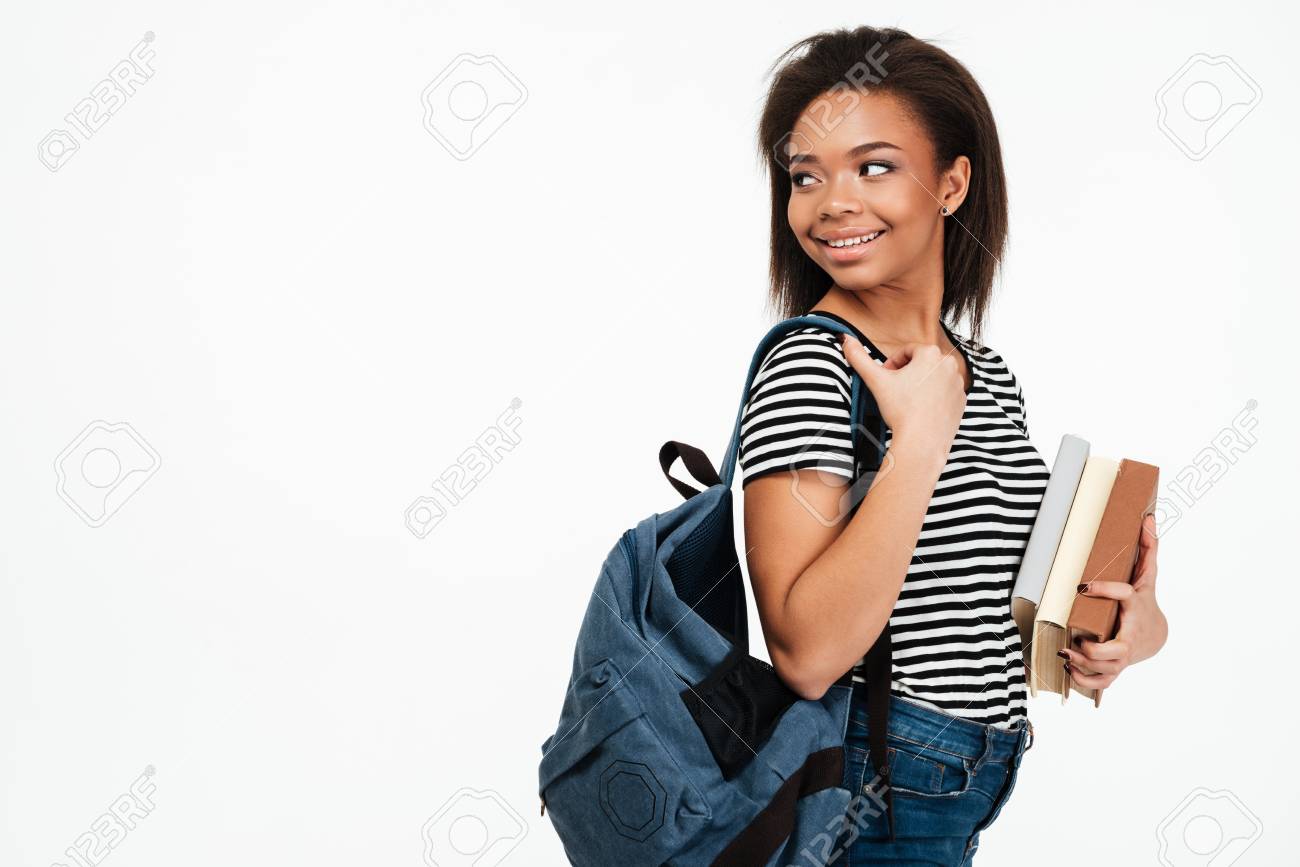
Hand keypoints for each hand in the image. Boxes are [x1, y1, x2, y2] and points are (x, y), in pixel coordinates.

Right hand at [840, 334, 964, 453]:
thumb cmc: (901, 411)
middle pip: (921, 363)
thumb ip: (859, 357)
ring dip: (921, 384)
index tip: (886, 379)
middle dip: (907, 373)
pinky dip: (934, 397)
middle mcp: (949, 364)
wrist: (922, 442)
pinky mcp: (962, 400)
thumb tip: (845, 339)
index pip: (907, 351)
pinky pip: (945, 392)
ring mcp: (958, 383)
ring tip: (908, 401)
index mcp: (930, 353)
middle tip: (895, 391)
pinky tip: (921, 410)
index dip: (892, 364)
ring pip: (933, 377)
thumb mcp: (876, 381)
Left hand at [1062, 513, 1167, 690]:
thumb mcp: (1146, 576)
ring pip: (1108, 668)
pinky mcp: (1118, 668)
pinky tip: (1069, 670)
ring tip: (1065, 652)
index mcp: (1135, 606)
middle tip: (1073, 640)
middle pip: (1117, 649)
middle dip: (1094, 649)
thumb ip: (1148, 549)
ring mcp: (1126, 655)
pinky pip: (1104, 682)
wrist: (1155, 634)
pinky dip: (1086, 680)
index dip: (1105, 589)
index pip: (1124, 593)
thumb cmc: (1144, 602)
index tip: (1081, 586)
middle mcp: (1131, 635)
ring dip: (1084, 665)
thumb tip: (1148, 517)